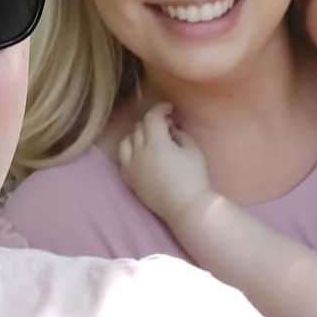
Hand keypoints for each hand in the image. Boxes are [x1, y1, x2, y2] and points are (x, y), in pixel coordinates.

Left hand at [117, 103, 213, 226]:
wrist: (186, 207)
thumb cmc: (194, 177)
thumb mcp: (192, 149)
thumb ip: (179, 133)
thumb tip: (169, 128)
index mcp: (155, 142)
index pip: (152, 117)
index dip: (161, 109)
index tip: (170, 109)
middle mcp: (138, 152)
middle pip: (139, 128)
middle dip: (152, 122)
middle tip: (166, 125)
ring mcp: (131, 167)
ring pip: (126, 142)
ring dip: (137, 135)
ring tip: (149, 139)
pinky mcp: (130, 180)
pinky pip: (123, 160)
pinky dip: (129, 153)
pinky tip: (140, 155)